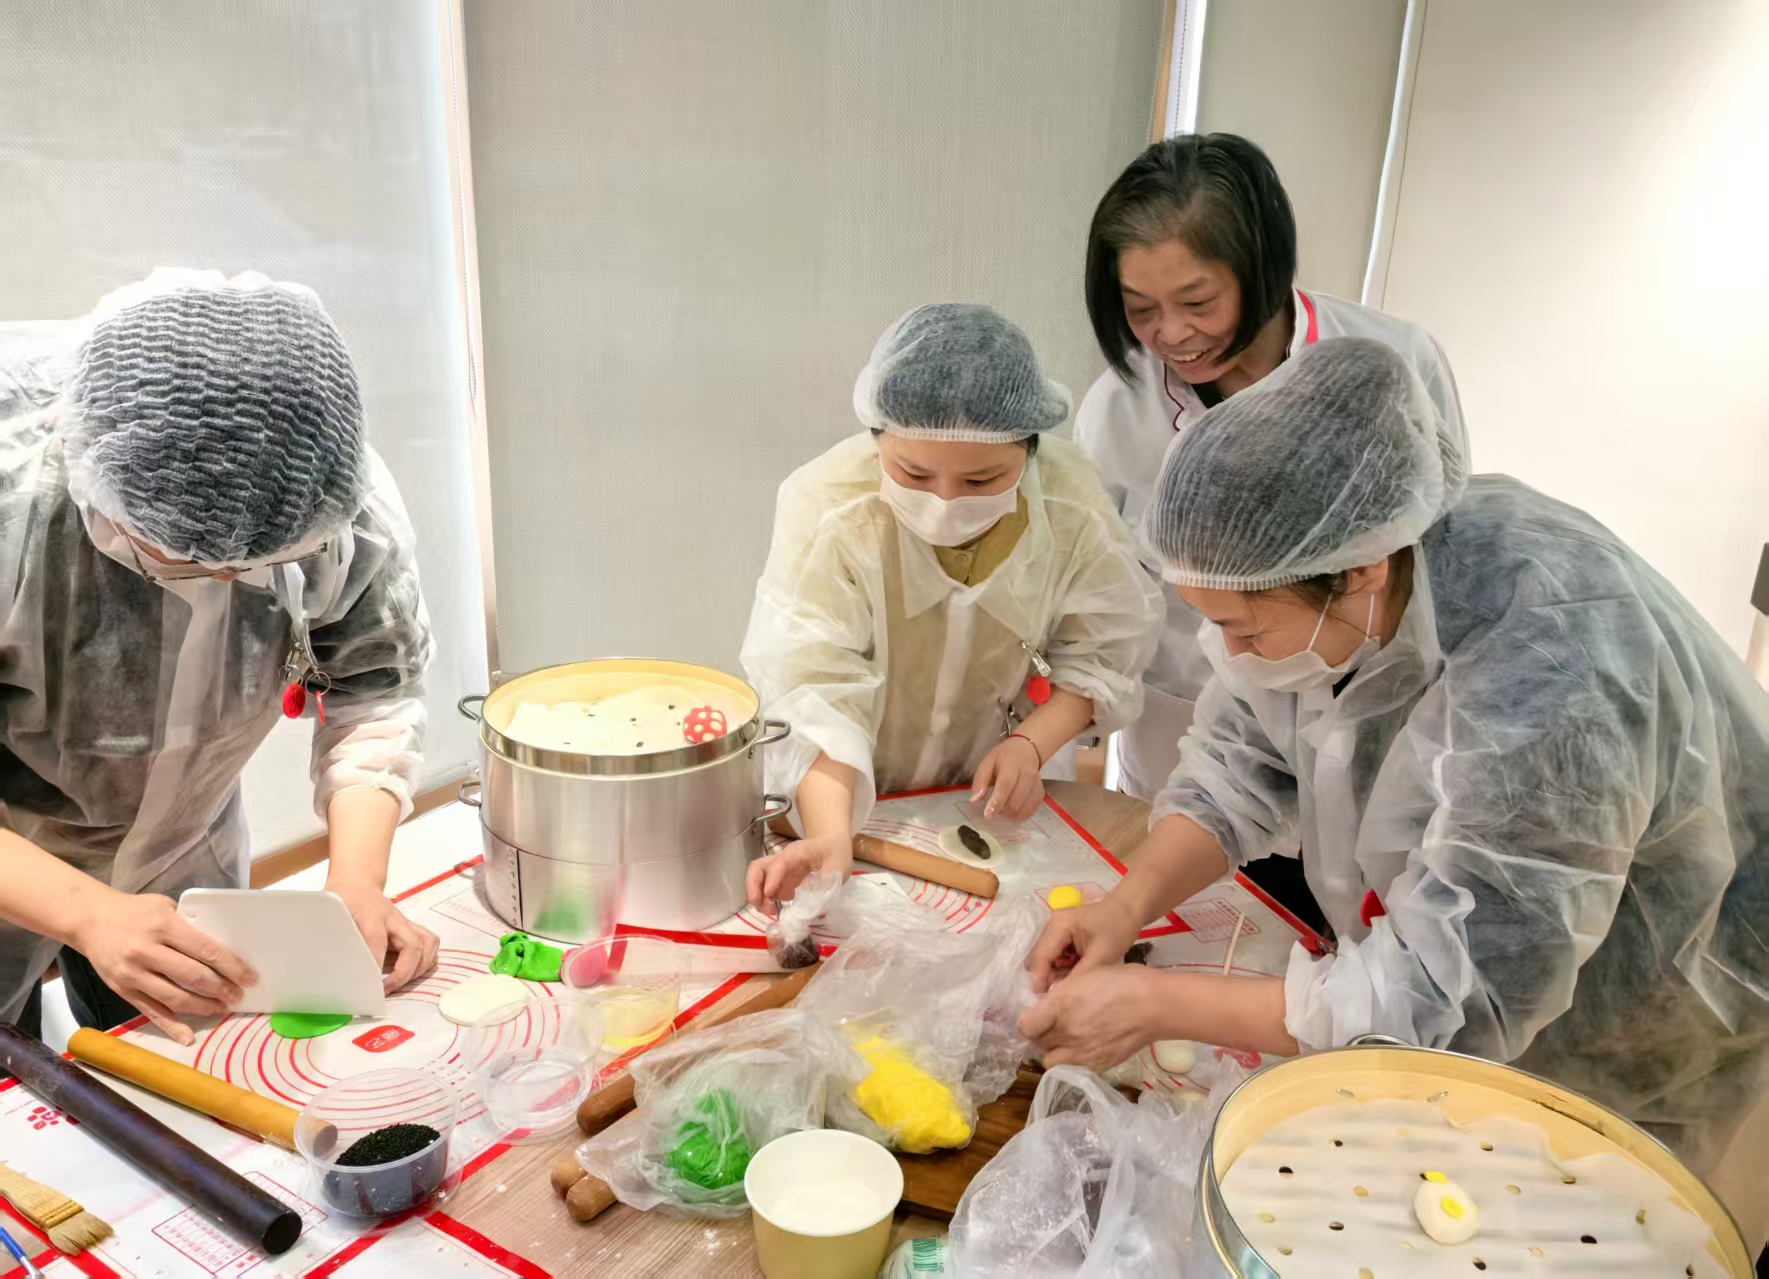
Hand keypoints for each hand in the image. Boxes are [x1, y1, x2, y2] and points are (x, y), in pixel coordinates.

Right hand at [74, 890, 256, 1046]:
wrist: (91, 920)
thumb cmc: (135, 911)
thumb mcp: (165, 906)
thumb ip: (189, 926)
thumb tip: (220, 949)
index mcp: (163, 926)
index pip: (205, 949)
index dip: (231, 966)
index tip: (248, 977)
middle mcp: (147, 952)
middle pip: (192, 976)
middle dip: (221, 989)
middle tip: (238, 995)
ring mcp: (133, 974)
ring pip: (174, 998)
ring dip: (203, 1007)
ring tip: (221, 1008)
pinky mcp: (123, 990)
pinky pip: (151, 1012)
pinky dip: (171, 1027)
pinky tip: (188, 1036)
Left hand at [328, 878, 439, 993]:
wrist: (358, 884)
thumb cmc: (344, 901)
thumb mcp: (332, 914)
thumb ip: (331, 935)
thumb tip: (326, 963)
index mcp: (371, 915)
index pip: (376, 940)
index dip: (375, 965)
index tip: (369, 986)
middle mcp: (394, 920)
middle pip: (411, 946)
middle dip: (402, 973)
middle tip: (384, 990)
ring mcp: (406, 924)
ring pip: (426, 945)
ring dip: (418, 968)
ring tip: (400, 983)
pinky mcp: (412, 928)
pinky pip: (430, 942)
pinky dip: (427, 960)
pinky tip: (413, 971)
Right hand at [746, 833, 851, 915]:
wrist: (832, 845)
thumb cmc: (835, 855)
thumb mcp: (837, 871)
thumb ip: (823, 889)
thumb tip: (808, 909)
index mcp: (797, 853)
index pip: (780, 863)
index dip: (773, 879)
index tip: (770, 895)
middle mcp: (782, 859)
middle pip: (757, 868)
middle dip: (753, 887)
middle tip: (759, 905)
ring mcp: (778, 870)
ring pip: (757, 878)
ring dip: (756, 896)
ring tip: (769, 911)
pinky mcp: (779, 880)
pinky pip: (764, 889)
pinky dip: (764, 901)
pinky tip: (774, 910)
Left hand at [970, 735, 1044, 819]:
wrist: (1027, 751)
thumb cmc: (1004, 758)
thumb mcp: (987, 763)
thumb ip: (980, 781)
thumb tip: (975, 800)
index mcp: (1012, 765)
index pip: (1005, 786)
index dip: (997, 802)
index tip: (988, 815)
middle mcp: (1027, 775)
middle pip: (1015, 801)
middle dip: (1001, 810)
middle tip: (992, 808)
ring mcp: (1036, 786)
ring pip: (1022, 809)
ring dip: (1008, 814)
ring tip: (1001, 808)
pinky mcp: (1040, 794)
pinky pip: (1029, 812)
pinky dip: (1018, 815)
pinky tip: (1011, 810)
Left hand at [1018, 963, 1164, 1070]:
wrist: (1154, 1004)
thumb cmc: (1121, 981)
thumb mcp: (1085, 975)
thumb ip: (1060, 992)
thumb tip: (1045, 1004)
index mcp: (1060, 1005)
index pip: (1025, 1026)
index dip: (1028, 1020)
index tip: (1037, 1015)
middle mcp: (1066, 1032)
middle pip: (1037, 1043)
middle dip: (1041, 1034)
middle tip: (1054, 1024)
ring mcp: (1082, 1052)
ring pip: (1050, 1060)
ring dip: (1054, 1051)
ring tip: (1067, 1039)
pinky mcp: (1098, 1066)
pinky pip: (1072, 1069)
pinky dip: (1073, 1061)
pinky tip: (1084, 1048)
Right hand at [1024, 895, 1140, 992]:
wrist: (1128, 910)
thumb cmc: (1117, 929)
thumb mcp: (1101, 955)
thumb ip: (1079, 976)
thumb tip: (1060, 996)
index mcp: (1059, 925)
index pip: (1041, 956)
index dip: (1040, 979)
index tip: (1046, 1001)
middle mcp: (1051, 926)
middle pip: (1038, 958)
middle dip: (1046, 977)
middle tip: (1062, 993)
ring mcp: (1055, 930)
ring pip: (1045, 959)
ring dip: (1055, 973)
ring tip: (1073, 983)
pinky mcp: (1062, 935)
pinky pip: (1055, 956)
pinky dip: (1062, 967)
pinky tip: (1076, 973)